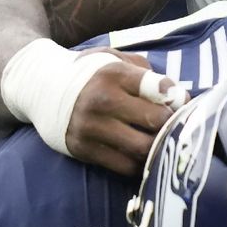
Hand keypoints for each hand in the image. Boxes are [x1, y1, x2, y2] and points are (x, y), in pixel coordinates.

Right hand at [65, 48, 184, 175]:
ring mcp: (91, 128)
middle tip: (180, 126)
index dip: (178, 98)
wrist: (43, 88)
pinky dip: (141, 163)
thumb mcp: (117, 60)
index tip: (183, 103)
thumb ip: (148, 75)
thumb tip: (178, 98)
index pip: (158, 88)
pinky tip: (147, 155)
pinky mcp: (84, 150)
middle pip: (155, 121)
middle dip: (174, 124)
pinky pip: (124, 166)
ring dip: (160, 147)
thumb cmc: (92, 73)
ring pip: (142, 148)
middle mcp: (102, 101)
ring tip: (166, 142)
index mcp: (114, 74)